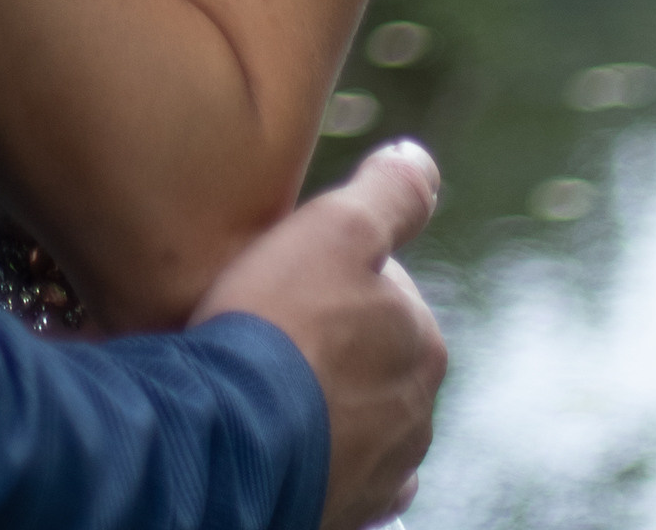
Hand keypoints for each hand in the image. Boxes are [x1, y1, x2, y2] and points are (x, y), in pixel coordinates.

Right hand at [194, 143, 445, 529]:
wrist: (231, 440)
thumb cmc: (279, 325)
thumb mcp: (336, 228)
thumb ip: (389, 193)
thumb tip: (420, 161)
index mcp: (424, 343)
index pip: (384, 288)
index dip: (329, 271)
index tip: (284, 274)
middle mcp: (417, 413)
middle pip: (371, 354)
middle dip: (331, 338)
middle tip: (267, 324)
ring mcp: (382, 471)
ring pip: (358, 416)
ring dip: (324, 399)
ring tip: (265, 383)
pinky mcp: (345, 513)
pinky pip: (340, 474)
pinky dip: (319, 455)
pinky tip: (283, 436)